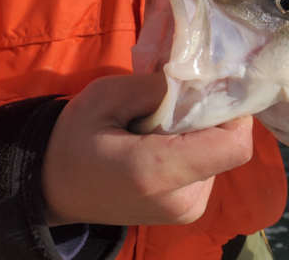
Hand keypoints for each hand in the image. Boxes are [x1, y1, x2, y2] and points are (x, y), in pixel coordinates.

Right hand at [42, 73, 252, 226]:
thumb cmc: (76, 137)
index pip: (235, 143)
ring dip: (199, 134)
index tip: (204, 92)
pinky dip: (193, 149)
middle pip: (228, 145)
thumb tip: (207, 78)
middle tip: (170, 108)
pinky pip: (210, 166)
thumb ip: (159, 86)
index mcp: (158, 173)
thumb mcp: (107, 96)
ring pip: (220, 154)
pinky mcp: (189, 210)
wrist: (53, 188)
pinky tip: (160, 147)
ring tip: (157, 131)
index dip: (231, 111)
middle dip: (209, 118)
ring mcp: (188, 210)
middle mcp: (182, 200)